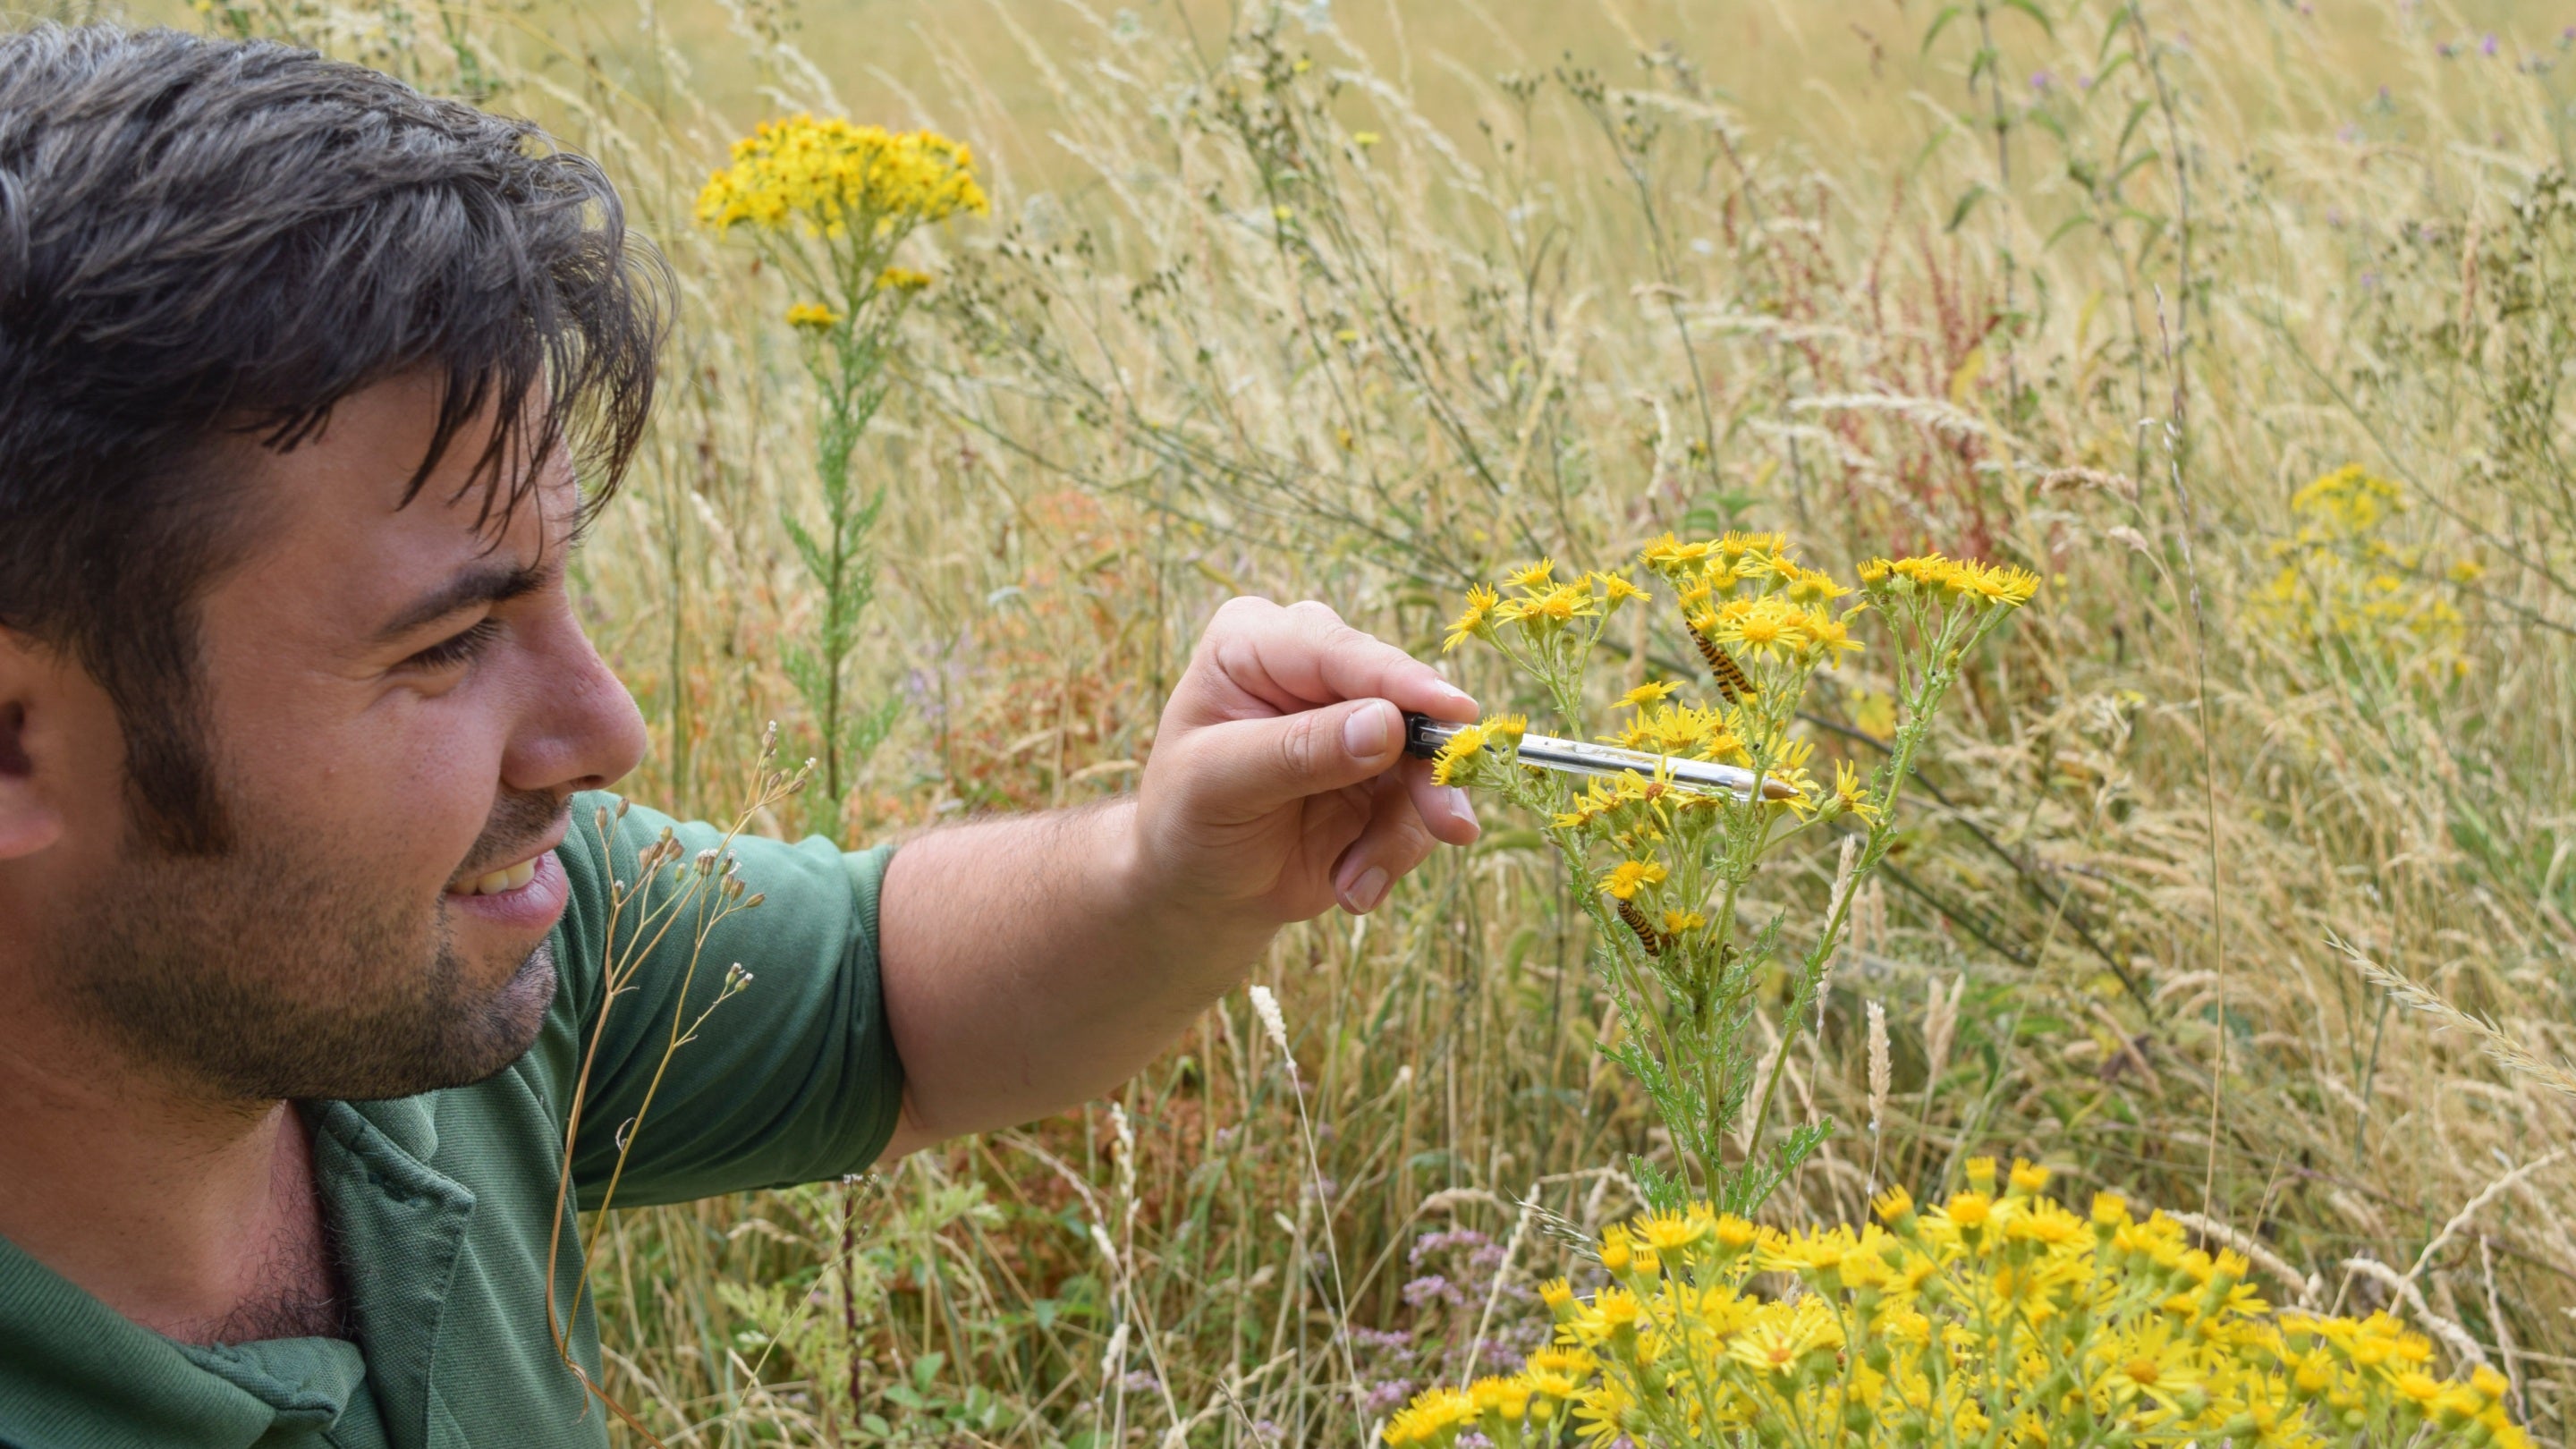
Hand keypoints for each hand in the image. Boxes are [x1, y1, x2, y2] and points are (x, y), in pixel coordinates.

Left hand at [1131, 597, 1480, 923]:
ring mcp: (1358, 722)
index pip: (1338, 651)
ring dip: (1401, 831)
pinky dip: (1392, 854)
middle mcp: (1316, 670)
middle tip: (1445, 824)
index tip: (1455, 710)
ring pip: (1422, 759)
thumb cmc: (1186, 820)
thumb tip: (1388, 724)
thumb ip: (1299, 751)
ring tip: (1356, 885)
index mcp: (1257, 642)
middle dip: (1422, 769)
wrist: (1197, 888)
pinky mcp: (1386, 776)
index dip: (1400, 680)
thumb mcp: (1220, 784)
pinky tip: (1351, 887)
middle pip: (1401, 697)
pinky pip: (1420, 808)